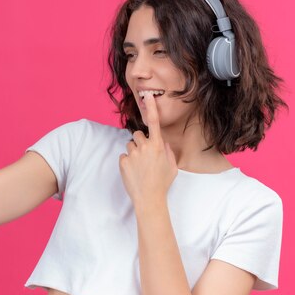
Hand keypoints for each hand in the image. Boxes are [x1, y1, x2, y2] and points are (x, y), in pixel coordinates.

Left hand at [118, 91, 177, 206]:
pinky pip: (124, 156)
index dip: (151, 107)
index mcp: (158, 146)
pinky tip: (133, 172)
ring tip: (140, 167)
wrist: (149, 198)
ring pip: (130, 145)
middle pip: (138, 135)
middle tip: (145, 156)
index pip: (154, 122)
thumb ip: (168, 151)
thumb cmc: (163, 183)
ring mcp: (132, 153)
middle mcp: (144, 146)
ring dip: (134, 152)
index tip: (148, 95)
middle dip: (140, 142)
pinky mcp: (123, 161)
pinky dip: (127, 162)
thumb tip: (163, 143)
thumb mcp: (171, 166)